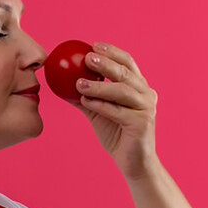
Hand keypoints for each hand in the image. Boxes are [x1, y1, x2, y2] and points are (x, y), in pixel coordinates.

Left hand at [74, 42, 158, 179]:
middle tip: (87, 58)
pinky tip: (86, 101)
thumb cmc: (117, 134)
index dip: (112, 52)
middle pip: (126, 73)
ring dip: (99, 85)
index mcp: (139, 87)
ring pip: (122, 91)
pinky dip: (101, 105)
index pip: (128, 63)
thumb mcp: (98, 111)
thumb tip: (61, 83)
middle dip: (107, 63)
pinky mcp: (142, 124)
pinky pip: (118, 111)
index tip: (93, 45)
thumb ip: (85, 96)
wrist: (133, 162)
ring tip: (79, 83)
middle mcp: (146, 94)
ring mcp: (146, 108)